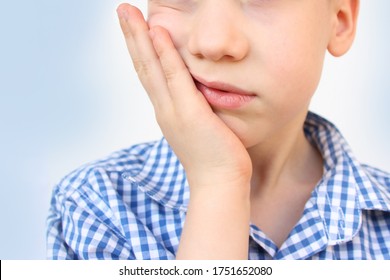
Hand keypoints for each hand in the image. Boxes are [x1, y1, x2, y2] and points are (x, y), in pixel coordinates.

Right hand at [117, 4, 251, 188]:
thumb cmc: (215, 157)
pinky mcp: (189, 114)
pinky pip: (175, 78)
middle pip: (143, 67)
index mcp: (168, 111)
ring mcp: (173, 111)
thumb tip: (198, 93)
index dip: (141, 50)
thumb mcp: (200, 127)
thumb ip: (195, 108)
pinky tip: (158, 33)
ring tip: (129, 14)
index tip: (135, 28)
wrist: (220, 183)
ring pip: (151, 69)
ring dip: (140, 39)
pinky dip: (164, 55)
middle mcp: (164, 109)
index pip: (150, 75)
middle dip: (132, 37)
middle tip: (122, 11)